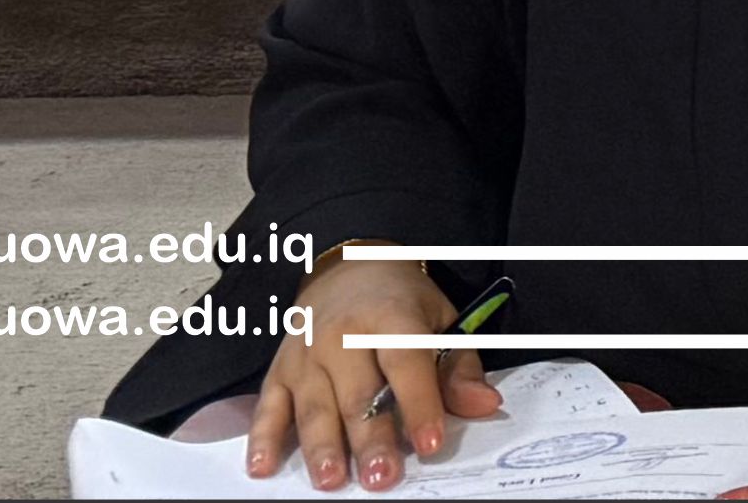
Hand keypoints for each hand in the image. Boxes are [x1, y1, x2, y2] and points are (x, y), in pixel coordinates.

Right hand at [240, 257, 492, 490]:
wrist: (350, 267)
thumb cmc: (402, 303)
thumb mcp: (441, 321)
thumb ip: (460, 367)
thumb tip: (485, 404)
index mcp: (390, 317)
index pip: (406, 364)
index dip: (420, 404)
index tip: (431, 443)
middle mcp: (342, 335)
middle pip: (357, 394)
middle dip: (370, 439)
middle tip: (381, 478)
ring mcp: (306, 355)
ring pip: (314, 406)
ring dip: (322, 447)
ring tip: (332, 480)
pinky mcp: (279, 371)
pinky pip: (268, 406)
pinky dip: (263, 438)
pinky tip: (262, 467)